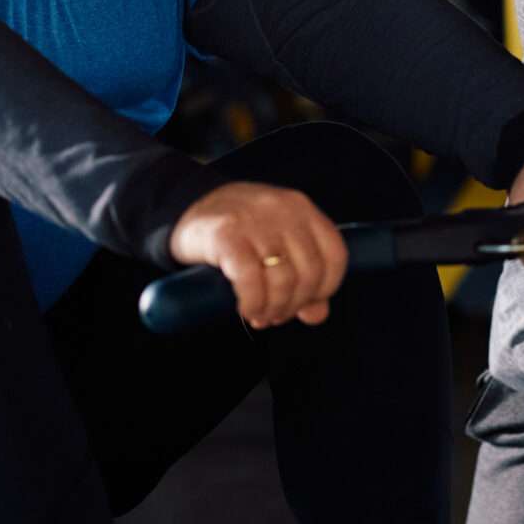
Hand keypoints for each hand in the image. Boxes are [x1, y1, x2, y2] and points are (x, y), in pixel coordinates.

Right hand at [168, 180, 348, 329]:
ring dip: (273, 309)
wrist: (187, 209)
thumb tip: (317, 315)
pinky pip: (251, 280)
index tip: (304, 304)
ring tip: (260, 315)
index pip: (335, 256)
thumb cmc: (239, 232)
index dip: (324, 290)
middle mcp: (283, 209)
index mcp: (302, 208)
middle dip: (294, 305)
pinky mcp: (226, 234)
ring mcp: (255, 220)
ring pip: (282, 280)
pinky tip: (246, 309)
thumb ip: (303, 279)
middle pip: (309, 273)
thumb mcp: (277, 245)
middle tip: (275, 315)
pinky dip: (252, 303)